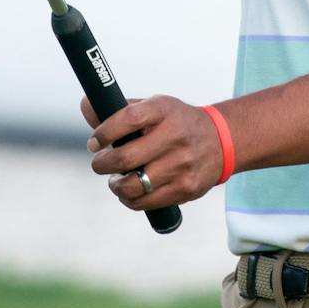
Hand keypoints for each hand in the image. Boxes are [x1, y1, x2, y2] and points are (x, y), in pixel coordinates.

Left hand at [83, 95, 223, 211]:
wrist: (222, 141)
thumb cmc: (177, 123)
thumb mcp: (154, 107)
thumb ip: (120, 110)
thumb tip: (86, 105)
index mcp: (164, 111)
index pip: (128, 119)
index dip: (104, 132)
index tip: (94, 142)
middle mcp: (175, 136)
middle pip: (126, 158)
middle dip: (102, 164)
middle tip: (99, 163)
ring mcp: (182, 165)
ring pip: (133, 186)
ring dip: (116, 185)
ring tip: (116, 180)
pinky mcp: (186, 188)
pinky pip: (146, 202)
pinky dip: (130, 199)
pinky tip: (130, 191)